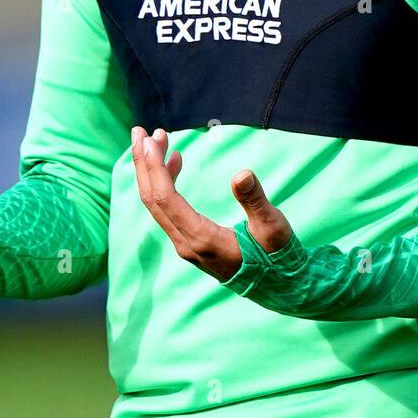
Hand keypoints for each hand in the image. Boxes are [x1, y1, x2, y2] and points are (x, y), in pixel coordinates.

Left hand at [130, 125, 292, 282]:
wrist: (278, 287)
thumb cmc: (277, 257)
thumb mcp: (272, 227)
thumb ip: (255, 201)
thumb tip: (241, 174)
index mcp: (202, 239)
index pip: (165, 198)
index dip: (153, 168)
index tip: (147, 140)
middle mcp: (187, 244)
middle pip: (152, 200)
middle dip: (143, 164)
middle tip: (139, 131)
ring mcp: (186, 244)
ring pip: (157, 204)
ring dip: (152, 171)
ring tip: (156, 139)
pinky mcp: (191, 242)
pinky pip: (168, 208)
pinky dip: (166, 182)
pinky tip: (175, 161)